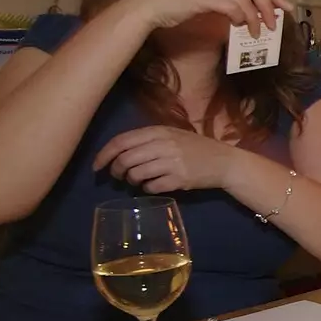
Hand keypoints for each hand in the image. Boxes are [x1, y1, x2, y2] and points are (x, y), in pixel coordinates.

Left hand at [94, 125, 240, 193]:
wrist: (224, 162)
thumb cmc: (195, 148)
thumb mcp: (172, 135)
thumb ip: (148, 140)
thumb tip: (118, 153)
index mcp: (159, 131)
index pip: (122, 141)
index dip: (104, 154)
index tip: (96, 167)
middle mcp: (164, 145)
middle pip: (125, 159)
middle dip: (116, 171)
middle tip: (118, 176)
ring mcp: (172, 162)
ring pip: (136, 174)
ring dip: (131, 181)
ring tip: (137, 181)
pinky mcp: (179, 179)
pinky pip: (151, 187)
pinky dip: (146, 189)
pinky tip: (151, 186)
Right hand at [126, 0, 293, 35]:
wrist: (148, 6)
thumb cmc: (174, 3)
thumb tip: (248, 10)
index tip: (284, 6)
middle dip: (270, 4)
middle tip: (277, 21)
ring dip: (256, 17)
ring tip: (259, 31)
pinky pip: (232, 6)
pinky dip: (241, 17)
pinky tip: (239, 26)